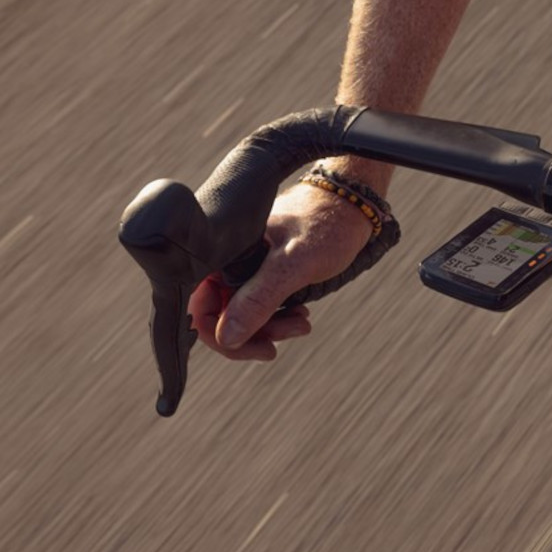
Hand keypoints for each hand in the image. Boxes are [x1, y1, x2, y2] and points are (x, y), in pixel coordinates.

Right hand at [187, 181, 373, 360]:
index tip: (252, 344)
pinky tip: (301, 313)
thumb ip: (259, 299)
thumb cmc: (326, 225)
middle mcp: (230, 261)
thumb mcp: (294, 264)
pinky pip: (260, 306)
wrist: (352, 206)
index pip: (199, 305)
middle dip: (252, 334)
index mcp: (224, 253)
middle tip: (286, 336)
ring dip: (271, 328)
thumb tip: (226, 337)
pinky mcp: (264, 273)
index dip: (217, 333)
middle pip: (220, 315)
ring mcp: (247, 268)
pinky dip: (279, 318)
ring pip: (243, 314)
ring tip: (303, 322)